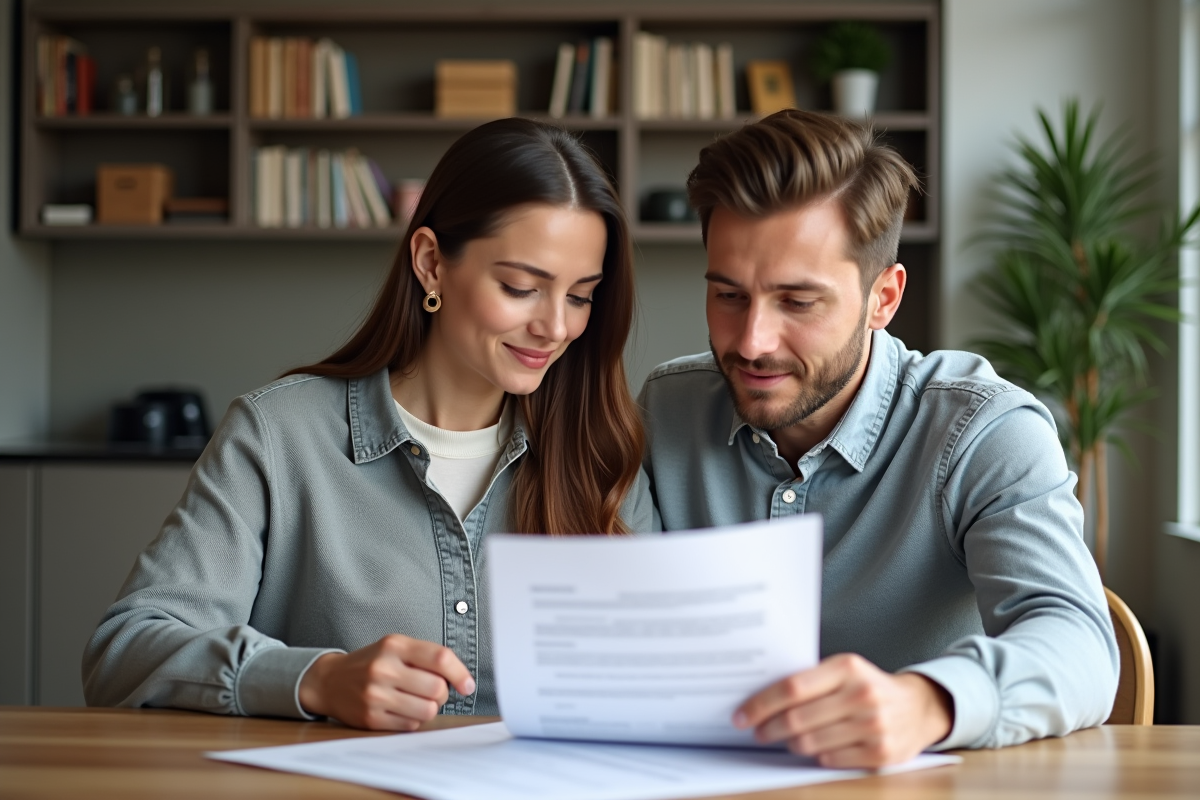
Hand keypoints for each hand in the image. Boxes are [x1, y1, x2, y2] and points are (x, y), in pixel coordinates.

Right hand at [298, 634, 475, 730]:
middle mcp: (384, 668)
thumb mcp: (395, 647)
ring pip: (427, 710)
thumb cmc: (371, 663)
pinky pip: (410, 725)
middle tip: (434, 691)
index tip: (467, 685)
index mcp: (394, 645)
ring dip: (430, 708)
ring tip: (418, 701)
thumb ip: (426, 657)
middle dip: (443, 693)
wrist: (329, 681)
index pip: (440, 658)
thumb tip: (462, 679)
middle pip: (437, 688)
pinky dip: (413, 719)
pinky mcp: (371, 718)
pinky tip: (402, 709)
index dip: (460, 673)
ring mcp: (376, 694)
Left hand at [734, 653, 952, 767]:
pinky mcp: (881, 753)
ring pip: (809, 743)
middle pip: (796, 719)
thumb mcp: (844, 671)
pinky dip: (817, 756)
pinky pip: (830, 760)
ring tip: (786, 739)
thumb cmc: (868, 687)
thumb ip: (810, 680)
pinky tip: (816, 748)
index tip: (741, 714)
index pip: (792, 687)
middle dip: (767, 728)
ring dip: (790, 744)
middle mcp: (862, 694)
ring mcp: (873, 725)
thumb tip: (760, 698)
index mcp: (847, 667)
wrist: (918, 708)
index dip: (761, 704)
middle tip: (756, 731)